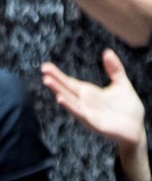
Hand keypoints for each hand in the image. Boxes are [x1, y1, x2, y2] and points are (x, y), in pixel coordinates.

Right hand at [42, 51, 149, 180]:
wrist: (136, 128)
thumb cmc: (127, 108)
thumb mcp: (121, 83)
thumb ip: (114, 68)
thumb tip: (106, 51)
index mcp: (89, 93)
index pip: (70, 82)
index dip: (58, 74)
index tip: (46, 66)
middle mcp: (84, 103)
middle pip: (66, 89)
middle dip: (54, 80)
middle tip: (43, 69)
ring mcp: (87, 113)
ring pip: (69, 100)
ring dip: (58, 91)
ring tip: (47, 81)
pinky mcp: (93, 122)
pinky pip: (79, 113)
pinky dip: (70, 106)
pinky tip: (60, 99)